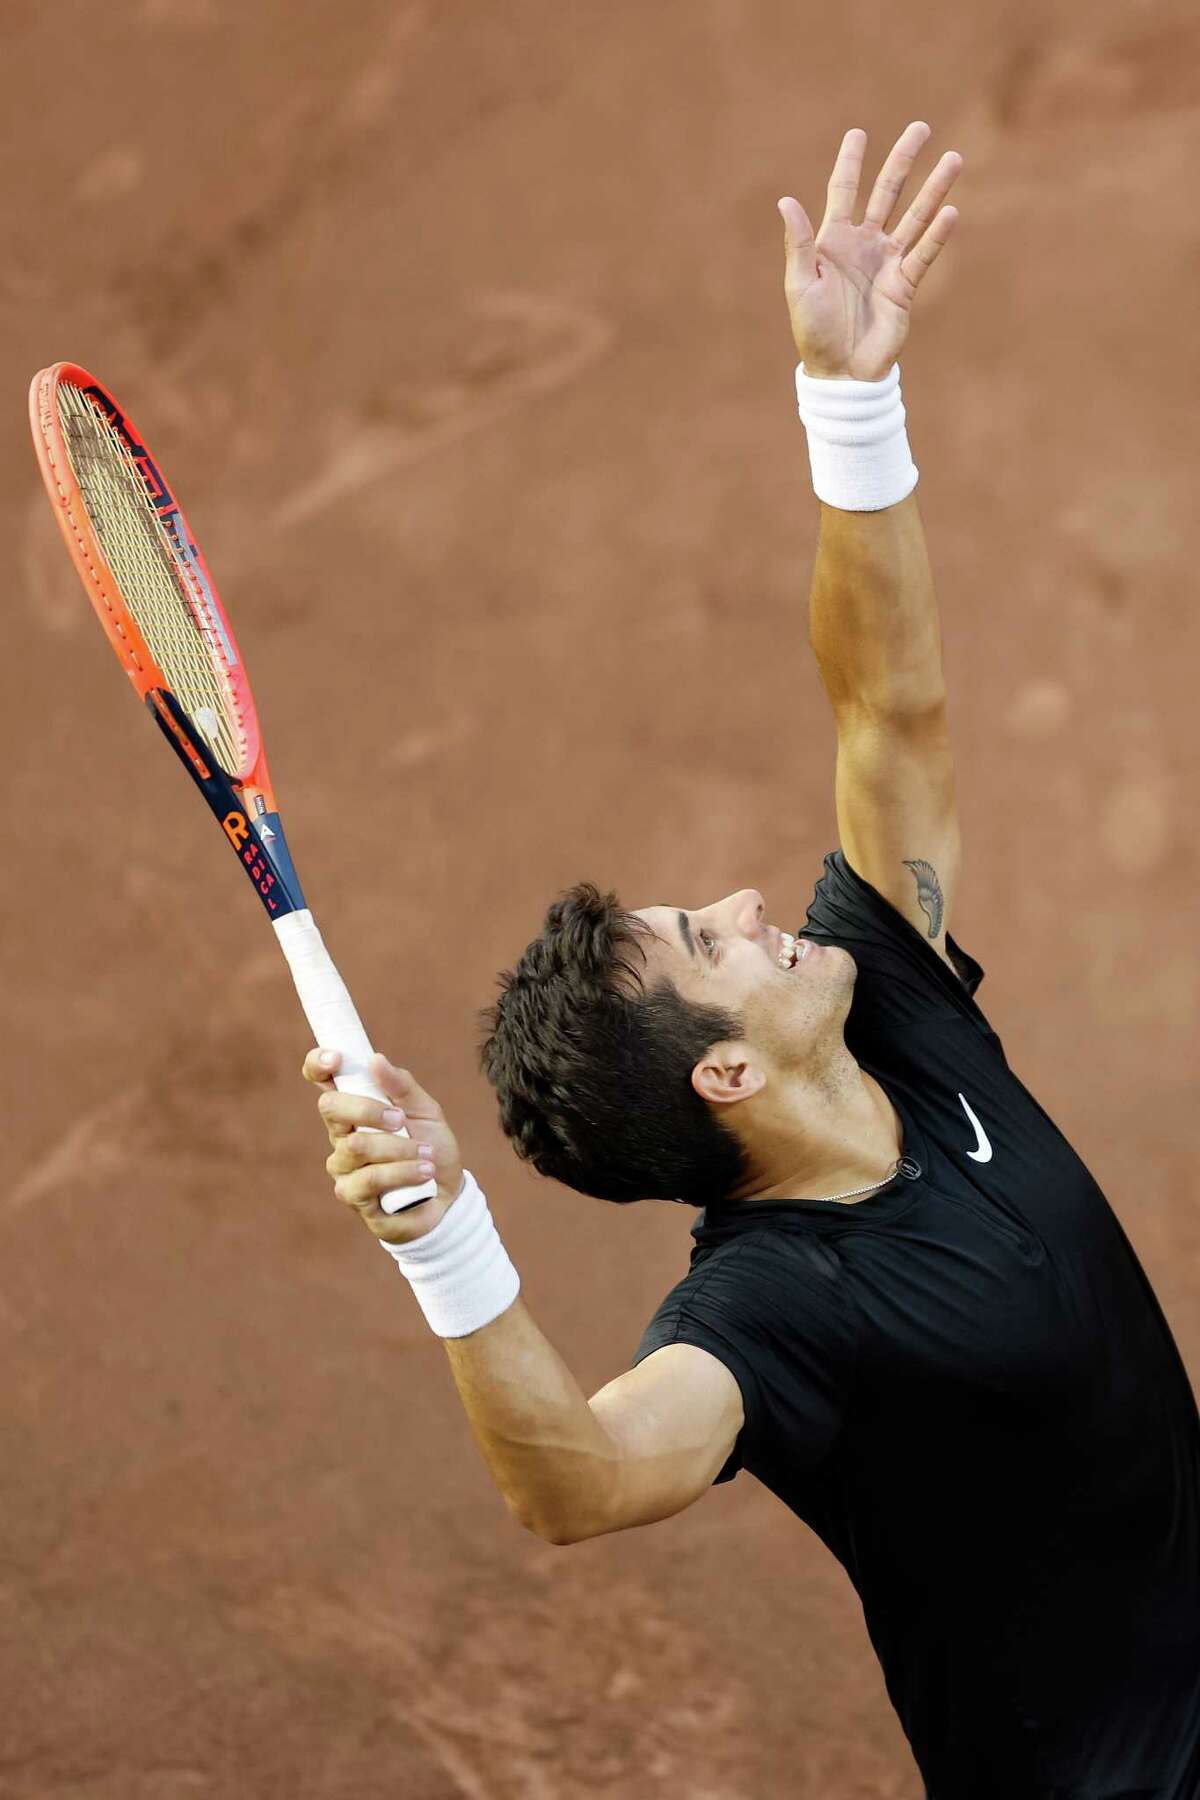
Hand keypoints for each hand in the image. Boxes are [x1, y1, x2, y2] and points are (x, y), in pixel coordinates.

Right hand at [302, 1049, 464, 1245]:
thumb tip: (375, 1059)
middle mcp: (341, 1134)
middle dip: (370, 1110)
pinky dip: (403, 1172)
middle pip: (331, 1108)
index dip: (318, 1064)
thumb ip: (402, 1086)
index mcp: (355, 1107)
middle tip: (401, 1121)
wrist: (449, 1195)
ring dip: (400, 1149)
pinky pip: (369, 1178)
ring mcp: (343, 1166)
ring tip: (427, 1156)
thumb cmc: (431, 1148)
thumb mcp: (426, 1111)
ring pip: (356, 1145)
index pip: (322, 1079)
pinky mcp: (351, 1195)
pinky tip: (423, 1173)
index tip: (337, 1058)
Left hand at [778, 121, 961, 380]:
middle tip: (920, 128)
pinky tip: (950, 212)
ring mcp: (887, 263)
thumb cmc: (813, 332)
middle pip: (887, 192)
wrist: (841, 372)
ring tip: (953, 159)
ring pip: (914, 216)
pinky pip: (923, 254)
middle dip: (903, 160)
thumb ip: (798, 243)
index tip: (857, 133)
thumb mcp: (799, 286)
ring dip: (934, 188)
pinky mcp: (905, 285)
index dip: (850, 162)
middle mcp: (864, 245)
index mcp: (833, 242)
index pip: (843, 191)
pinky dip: (937, 235)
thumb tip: (786, 201)